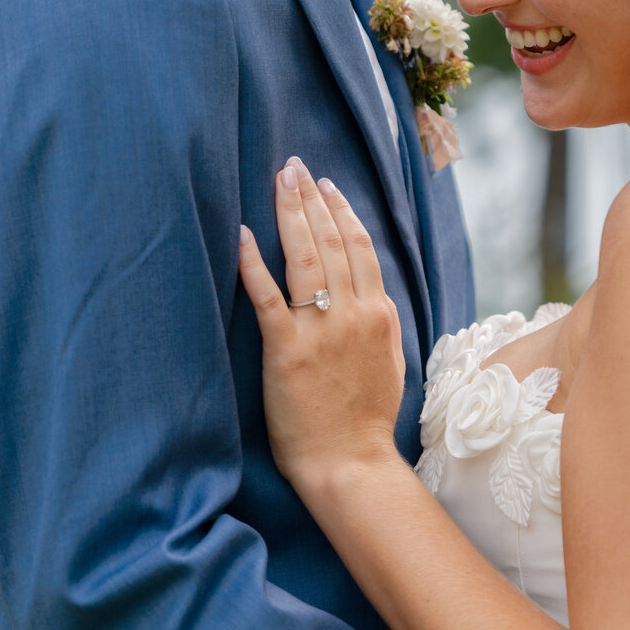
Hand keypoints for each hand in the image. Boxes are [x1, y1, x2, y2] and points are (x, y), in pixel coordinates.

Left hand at [238, 159, 404, 493]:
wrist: (350, 463)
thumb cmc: (365, 421)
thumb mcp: (388, 362)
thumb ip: (378, 323)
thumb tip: (369, 295)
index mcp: (379, 314)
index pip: (360, 248)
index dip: (342, 212)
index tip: (327, 186)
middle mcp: (354, 313)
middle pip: (332, 241)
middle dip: (312, 198)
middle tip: (295, 166)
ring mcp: (321, 330)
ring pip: (305, 257)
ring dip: (290, 213)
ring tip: (280, 181)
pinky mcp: (287, 350)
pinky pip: (267, 296)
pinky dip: (253, 262)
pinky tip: (241, 234)